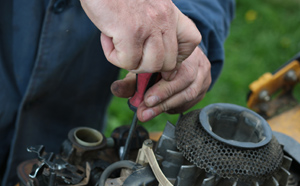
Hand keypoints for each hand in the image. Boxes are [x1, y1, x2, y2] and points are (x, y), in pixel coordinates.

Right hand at [80, 0, 200, 72]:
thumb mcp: (146, 5)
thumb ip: (154, 24)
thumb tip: (153, 55)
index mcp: (170, 11)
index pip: (192, 40)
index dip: (178, 56)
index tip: (160, 56)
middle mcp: (164, 18)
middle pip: (169, 62)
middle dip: (148, 65)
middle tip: (131, 51)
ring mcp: (149, 25)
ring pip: (151, 66)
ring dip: (132, 63)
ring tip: (118, 45)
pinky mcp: (130, 31)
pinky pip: (128, 62)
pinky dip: (114, 56)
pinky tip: (107, 38)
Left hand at [111, 47, 211, 121]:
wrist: (183, 55)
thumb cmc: (162, 61)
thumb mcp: (145, 67)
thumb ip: (131, 79)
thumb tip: (116, 90)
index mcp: (181, 46)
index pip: (176, 66)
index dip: (162, 87)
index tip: (146, 99)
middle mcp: (197, 58)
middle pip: (186, 81)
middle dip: (164, 99)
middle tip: (146, 111)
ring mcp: (204, 72)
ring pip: (192, 92)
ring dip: (169, 105)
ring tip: (152, 112)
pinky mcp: (205, 85)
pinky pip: (194, 100)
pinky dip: (178, 106)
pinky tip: (166, 108)